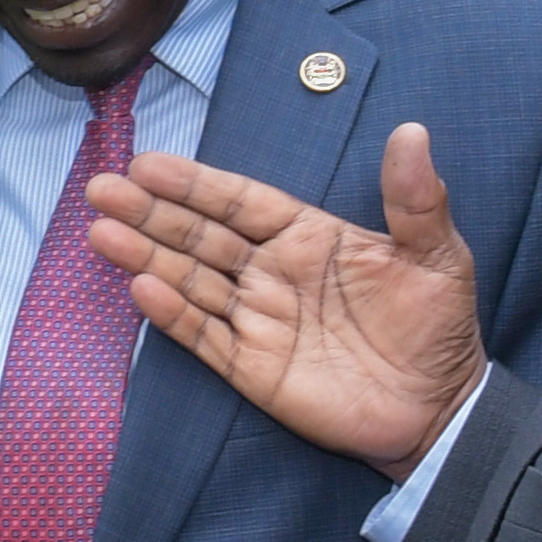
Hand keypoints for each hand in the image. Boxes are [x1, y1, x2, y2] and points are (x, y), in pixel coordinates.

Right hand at [84, 123, 482, 476]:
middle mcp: (273, 272)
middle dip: (152, 213)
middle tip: (103, 188)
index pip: (241, 201)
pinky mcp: (253, 368)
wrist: (440, 410)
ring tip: (102, 233)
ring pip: (193, 281)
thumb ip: (416, 199)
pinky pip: (205, 337)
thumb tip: (413, 130)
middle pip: (202, 236)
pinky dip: (173, 315)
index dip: (196, 183)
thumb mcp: (439, 256)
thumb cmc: (440, 327)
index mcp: (308, 236)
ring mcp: (259, 320)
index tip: (149, 164)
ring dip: (147, 256)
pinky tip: (142, 288)